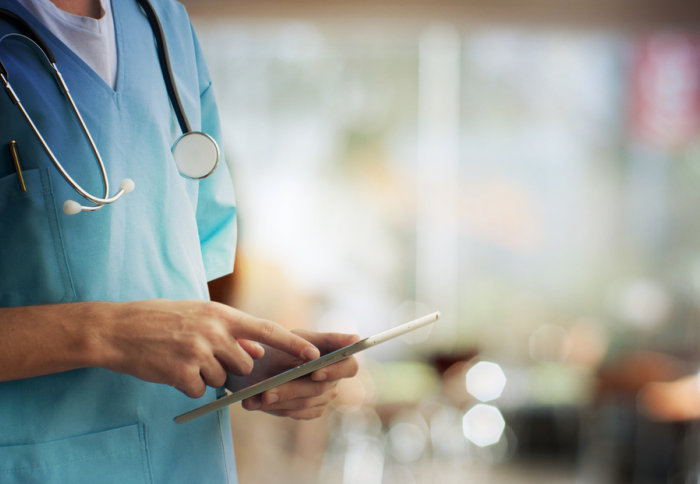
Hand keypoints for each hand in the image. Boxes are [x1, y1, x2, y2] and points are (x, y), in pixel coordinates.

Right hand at [95, 300, 320, 397]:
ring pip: (220, 379)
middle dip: (231, 367)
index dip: (292, 344)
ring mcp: (198, 352)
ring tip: (181, 357)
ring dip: (205, 375)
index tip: (314, 354)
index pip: (267, 330)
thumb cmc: (159, 319)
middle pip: (244, 363)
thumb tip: (257, 351)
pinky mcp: (182, 372)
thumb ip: (229, 331)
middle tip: (205, 356)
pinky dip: (187, 386)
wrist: (117, 329)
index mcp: (220, 313)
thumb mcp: (197, 315)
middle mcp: (213, 331)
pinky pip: (199, 390)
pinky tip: (170, 369)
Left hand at [239, 331, 359, 418]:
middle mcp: (335, 380)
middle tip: (268, 391)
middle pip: (319, 388)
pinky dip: (276, 408)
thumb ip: (328, 339)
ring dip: (280, 400)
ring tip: (257, 397)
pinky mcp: (310, 410)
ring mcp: (324, 397)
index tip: (315, 372)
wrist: (261, 364)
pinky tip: (257, 403)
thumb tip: (356, 339)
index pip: (349, 367)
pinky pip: (296, 413)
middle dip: (292, 389)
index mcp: (339, 358)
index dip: (334, 371)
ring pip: (304, 403)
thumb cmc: (285, 344)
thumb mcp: (301, 337)